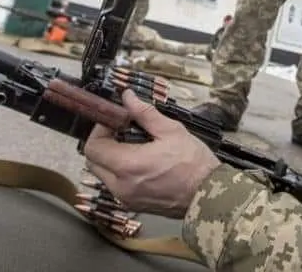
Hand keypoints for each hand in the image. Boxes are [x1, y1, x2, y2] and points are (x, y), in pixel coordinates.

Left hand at [83, 90, 219, 218]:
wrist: (208, 195)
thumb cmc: (192, 161)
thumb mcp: (171, 130)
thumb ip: (145, 113)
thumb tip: (127, 96)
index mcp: (127, 165)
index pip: (93, 147)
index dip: (100, 130)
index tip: (116, 121)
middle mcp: (119, 186)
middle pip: (93, 162)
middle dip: (103, 143)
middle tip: (122, 131)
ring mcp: (125, 198)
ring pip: (103, 174)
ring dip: (110, 157)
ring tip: (133, 146)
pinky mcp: (132, 205)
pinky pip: (115, 185)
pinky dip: (119, 171)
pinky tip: (140, 162)